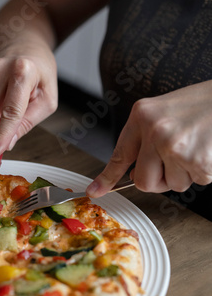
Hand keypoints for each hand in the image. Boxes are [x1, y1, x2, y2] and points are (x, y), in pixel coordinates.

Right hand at [0, 49, 57, 155]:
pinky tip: (1, 102)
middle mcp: (1, 68)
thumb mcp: (46, 100)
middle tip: (5, 139)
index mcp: (23, 71)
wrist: (26, 48)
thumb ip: (27, 122)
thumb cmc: (40, 73)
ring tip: (10, 111)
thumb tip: (8, 143)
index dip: (1, 135)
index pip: (11, 111)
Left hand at [86, 81, 211, 196]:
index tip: (95, 191)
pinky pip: (196, 182)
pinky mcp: (197, 161)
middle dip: (159, 180)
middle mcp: (155, 131)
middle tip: (175, 161)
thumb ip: (145, 138)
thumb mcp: (164, 111)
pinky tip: (208, 149)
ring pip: (173, 184)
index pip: (120, 154)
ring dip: (186, 173)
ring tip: (197, 146)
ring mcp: (175, 147)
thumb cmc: (202, 104)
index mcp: (142, 115)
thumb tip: (134, 174)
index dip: (107, 177)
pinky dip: (204, 171)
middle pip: (144, 181)